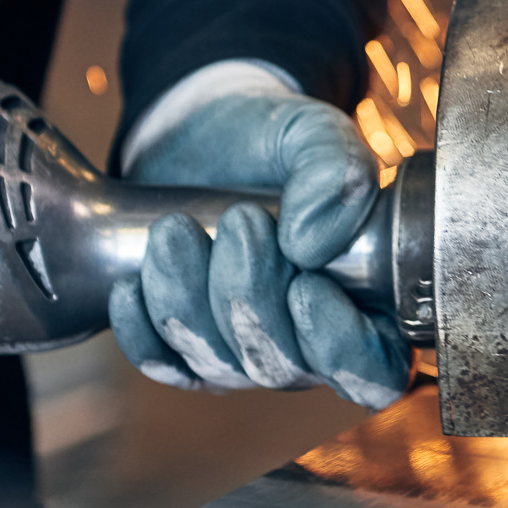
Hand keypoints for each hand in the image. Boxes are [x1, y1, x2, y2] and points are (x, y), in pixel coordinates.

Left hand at [107, 92, 409, 409]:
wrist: (202, 134)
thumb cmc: (274, 141)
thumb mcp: (315, 135)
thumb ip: (336, 172)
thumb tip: (310, 244)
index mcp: (366, 304)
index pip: (375, 374)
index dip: (342, 348)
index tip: (307, 285)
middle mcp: (308, 343)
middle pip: (282, 367)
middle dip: (250, 296)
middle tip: (241, 219)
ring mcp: (243, 352)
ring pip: (217, 366)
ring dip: (188, 298)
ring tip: (176, 229)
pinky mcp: (181, 348)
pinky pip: (160, 364)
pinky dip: (143, 327)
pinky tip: (133, 282)